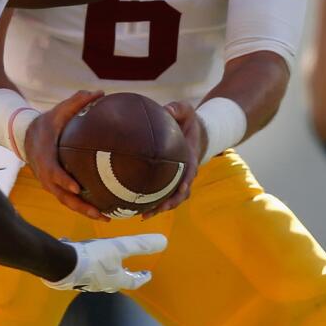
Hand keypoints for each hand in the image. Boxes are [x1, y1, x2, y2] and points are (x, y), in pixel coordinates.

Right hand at [23, 89, 109, 220]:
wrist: (27, 137)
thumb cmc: (47, 124)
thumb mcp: (58, 111)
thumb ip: (77, 102)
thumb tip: (100, 92)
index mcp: (46, 158)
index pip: (53, 173)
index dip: (64, 181)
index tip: (78, 187)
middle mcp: (46, 176)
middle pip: (62, 196)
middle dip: (80, 206)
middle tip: (98, 213)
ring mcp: (50, 184)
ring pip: (67, 202)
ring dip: (84, 212)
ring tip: (106, 218)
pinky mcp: (55, 188)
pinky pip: (69, 200)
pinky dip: (83, 207)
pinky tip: (102, 212)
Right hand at [44, 233, 168, 292]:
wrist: (62, 264)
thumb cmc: (95, 257)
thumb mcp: (121, 247)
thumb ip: (141, 245)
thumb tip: (164, 242)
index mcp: (116, 280)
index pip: (134, 282)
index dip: (142, 278)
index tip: (148, 274)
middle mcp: (103, 284)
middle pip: (117, 281)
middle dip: (124, 275)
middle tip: (129, 269)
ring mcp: (87, 283)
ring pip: (101, 277)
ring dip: (107, 270)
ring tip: (107, 261)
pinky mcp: (73, 278)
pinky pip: (85, 271)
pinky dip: (89, 264)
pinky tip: (82, 254)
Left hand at [144, 100, 205, 216]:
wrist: (191, 131)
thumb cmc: (188, 121)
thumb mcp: (186, 111)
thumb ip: (178, 108)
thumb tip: (166, 109)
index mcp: (190, 158)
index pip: (190, 173)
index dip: (186, 181)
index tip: (182, 188)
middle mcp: (185, 173)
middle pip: (181, 193)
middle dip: (171, 202)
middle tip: (159, 209)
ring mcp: (177, 179)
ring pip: (171, 199)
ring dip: (160, 208)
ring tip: (144, 216)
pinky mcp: (167, 181)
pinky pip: (160, 194)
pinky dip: (151, 202)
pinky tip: (134, 208)